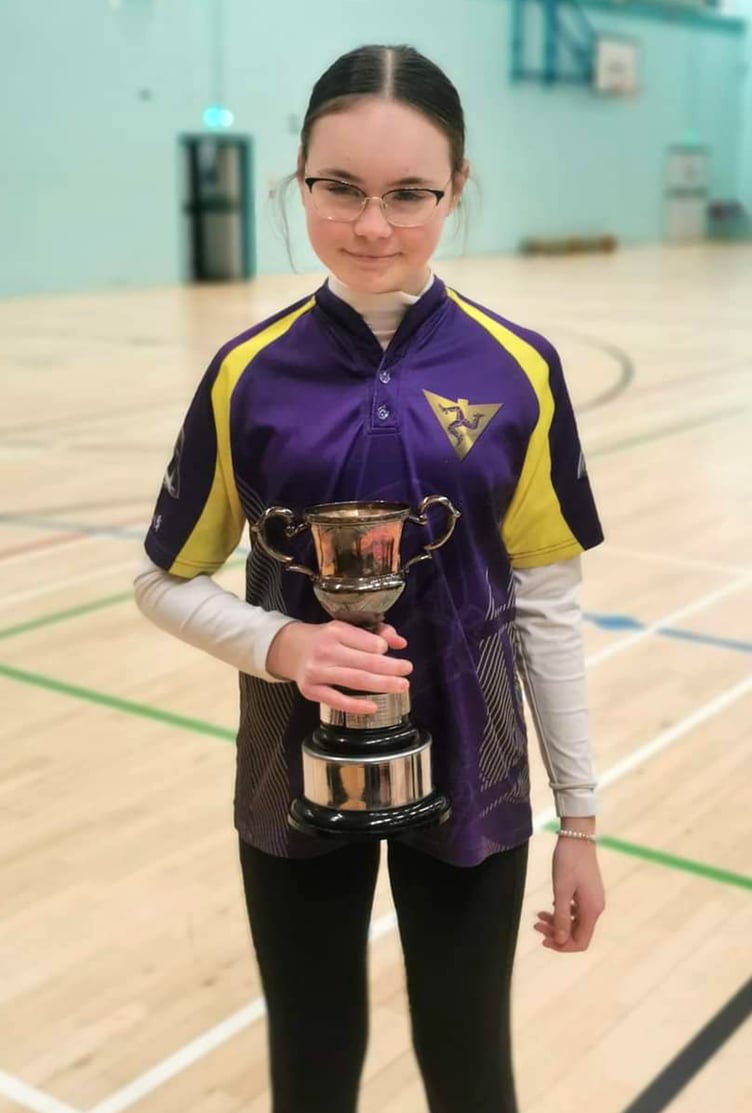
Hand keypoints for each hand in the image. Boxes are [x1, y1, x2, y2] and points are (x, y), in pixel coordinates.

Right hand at [266, 620, 411, 714]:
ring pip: (355, 680)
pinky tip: (374, 706)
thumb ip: (375, 632)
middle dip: (391, 667)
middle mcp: (325, 650)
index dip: (383, 647)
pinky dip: (356, 705)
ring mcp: (317, 672)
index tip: (391, 651)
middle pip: (365, 662)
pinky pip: (337, 700)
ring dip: (382, 684)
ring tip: (401, 685)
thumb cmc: (325, 639)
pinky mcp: (311, 691)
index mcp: (336, 631)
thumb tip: (400, 643)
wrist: (290, 649)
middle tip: (408, 669)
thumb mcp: (346, 628)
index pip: (368, 641)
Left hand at [534, 836, 604, 952]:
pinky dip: (562, 912)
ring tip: (538, 916)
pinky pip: (575, 910)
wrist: (577, 837)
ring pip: (575, 922)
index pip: (581, 942)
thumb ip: (561, 917)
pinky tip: (551, 905)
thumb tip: (560, 941)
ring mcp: (592, 899)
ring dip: (557, 922)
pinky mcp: (587, 892)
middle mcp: (596, 908)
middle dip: (556, 933)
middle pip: (577, 933)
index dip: (562, 946)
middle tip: (536, 925)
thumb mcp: (561, 890)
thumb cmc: (568, 862)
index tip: (543, 941)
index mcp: (592, 910)